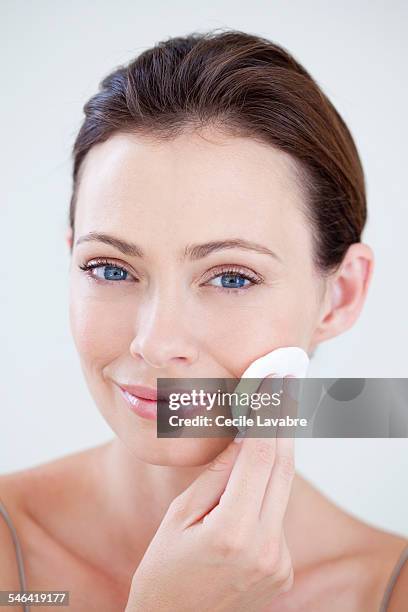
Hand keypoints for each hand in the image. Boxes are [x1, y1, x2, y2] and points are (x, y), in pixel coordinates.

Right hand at [126, 378, 295, 611]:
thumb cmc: (164, 571)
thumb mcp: (180, 517)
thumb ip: (217, 477)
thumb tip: (243, 438)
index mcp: (232, 533)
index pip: (259, 459)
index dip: (267, 417)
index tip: (273, 386)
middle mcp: (266, 549)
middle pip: (282, 470)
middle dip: (282, 426)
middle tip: (284, 390)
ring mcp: (279, 562)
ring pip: (280, 492)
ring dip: (273, 459)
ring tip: (264, 426)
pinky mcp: (283, 569)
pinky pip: (276, 517)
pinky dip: (265, 494)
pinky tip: (248, 488)